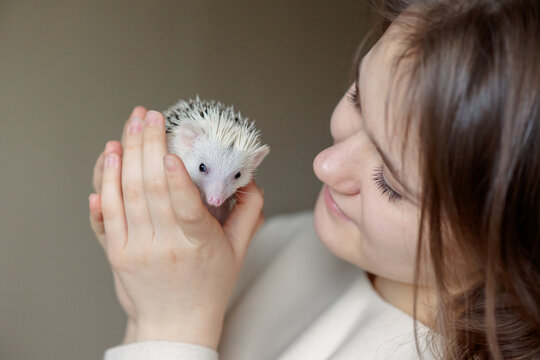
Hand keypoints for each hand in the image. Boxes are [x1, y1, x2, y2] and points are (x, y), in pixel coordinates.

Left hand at [89, 109, 263, 349]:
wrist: (175, 323)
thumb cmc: (208, 285)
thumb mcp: (238, 250)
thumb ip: (249, 213)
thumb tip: (250, 179)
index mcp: (198, 245)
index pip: (185, 209)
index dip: (177, 179)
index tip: (172, 153)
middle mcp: (164, 246)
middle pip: (150, 190)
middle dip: (147, 147)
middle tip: (150, 116)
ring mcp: (135, 249)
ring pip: (125, 196)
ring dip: (124, 158)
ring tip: (129, 127)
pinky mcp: (116, 252)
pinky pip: (106, 215)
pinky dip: (104, 185)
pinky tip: (108, 160)